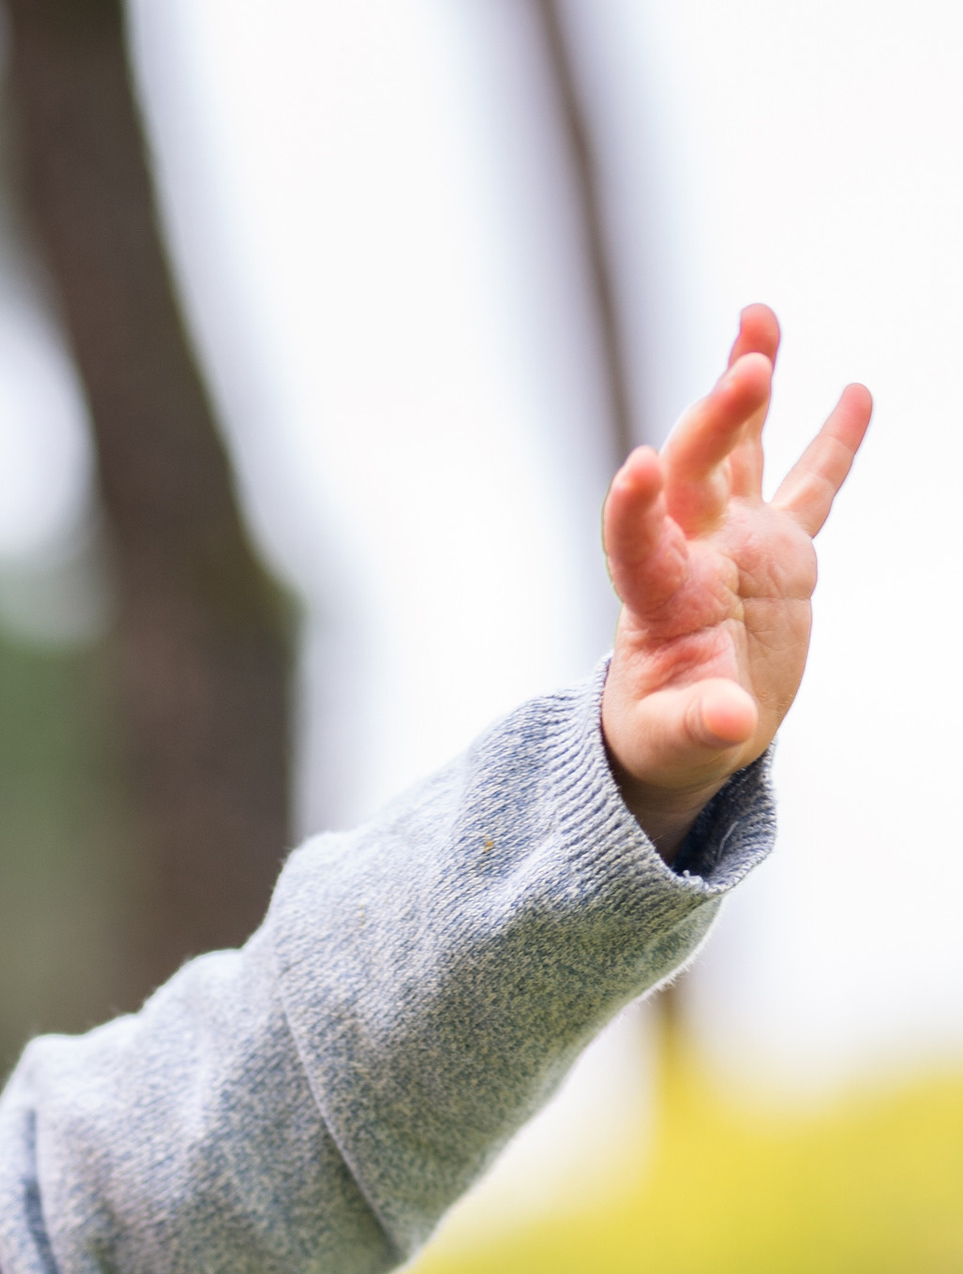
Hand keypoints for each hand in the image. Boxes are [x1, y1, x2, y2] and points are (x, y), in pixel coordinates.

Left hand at [599, 304, 869, 860]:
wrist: (691, 725)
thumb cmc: (667, 735)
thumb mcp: (678, 740)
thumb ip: (699, 724)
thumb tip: (732, 720)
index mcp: (658, 599)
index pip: (638, 543)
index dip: (633, 507)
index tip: (638, 466)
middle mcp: (693, 551)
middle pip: (698, 472)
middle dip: (719, 419)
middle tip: (748, 366)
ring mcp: (737, 539)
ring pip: (741, 450)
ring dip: (748, 387)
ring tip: (757, 316)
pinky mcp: (779, 546)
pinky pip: (811, 486)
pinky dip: (832, 443)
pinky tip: (856, 391)